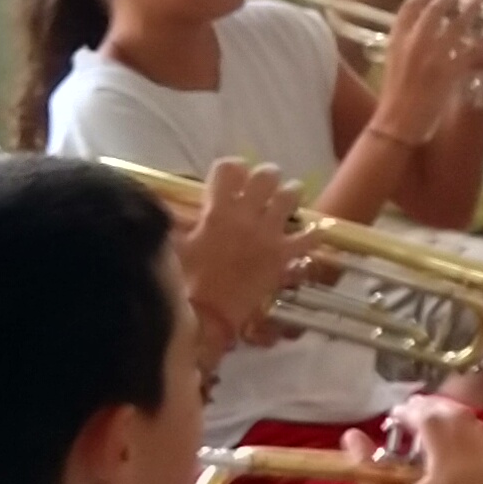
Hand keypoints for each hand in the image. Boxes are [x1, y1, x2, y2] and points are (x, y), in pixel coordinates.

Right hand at [175, 157, 298, 348]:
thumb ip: (178, 224)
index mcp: (217, 210)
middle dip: (265, 176)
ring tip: (287, 200)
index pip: (228, 169)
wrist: (207, 315)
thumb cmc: (185, 282)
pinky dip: (313, 233)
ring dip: (290, 194)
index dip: (231, 168)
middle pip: (265, 176)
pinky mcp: (284, 255)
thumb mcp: (175, 246)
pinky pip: (309, 237)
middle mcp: (246, 215)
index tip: (231, 176)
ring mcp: (268, 234)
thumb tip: (169, 212)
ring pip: (290, 196)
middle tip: (264, 186)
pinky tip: (312, 232)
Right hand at [360, 398, 482, 483]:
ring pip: (479, 430)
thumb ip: (368, 469)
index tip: (394, 415)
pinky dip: (475, 440)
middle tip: (411, 415)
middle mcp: (481, 459)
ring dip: (456, 422)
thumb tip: (350, 435)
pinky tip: (460, 450)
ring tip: (433, 430)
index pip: (431, 418)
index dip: (411, 411)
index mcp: (451, 462)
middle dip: (434, 410)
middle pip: (458, 417)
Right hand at [369, 0, 482, 145]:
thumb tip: (417, 38)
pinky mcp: (450, 71)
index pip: (407, 9)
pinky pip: (472, 52)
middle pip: (434, 11)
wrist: (397, 122)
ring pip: (456, 26)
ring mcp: (434, 55)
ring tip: (478, 2)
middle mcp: (414, 43)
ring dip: (469, 11)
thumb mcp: (392, 65)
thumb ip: (403, 48)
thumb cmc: (392, 99)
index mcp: (396, 41)